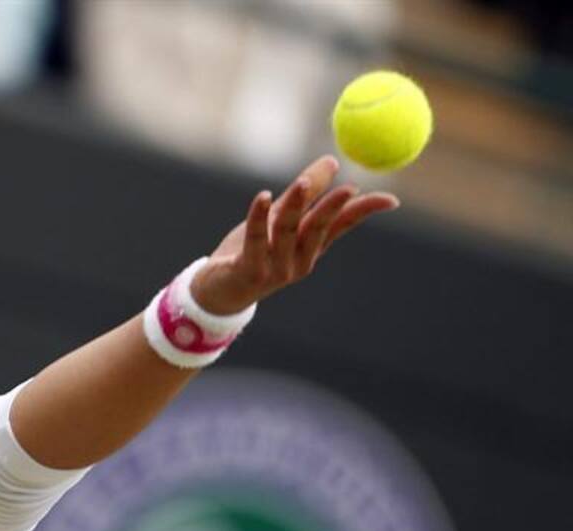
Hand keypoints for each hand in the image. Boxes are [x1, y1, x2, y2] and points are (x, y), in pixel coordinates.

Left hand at [190, 154, 399, 315]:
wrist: (216, 292)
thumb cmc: (250, 253)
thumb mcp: (278, 219)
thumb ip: (304, 194)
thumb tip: (333, 161)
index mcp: (310, 248)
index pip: (342, 226)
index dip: (364, 212)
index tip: (391, 200)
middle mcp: (298, 261)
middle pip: (318, 229)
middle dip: (332, 208)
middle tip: (348, 187)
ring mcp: (275, 270)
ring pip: (287, 232)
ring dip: (295, 206)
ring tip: (300, 182)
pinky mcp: (249, 272)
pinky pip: (255, 241)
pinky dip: (257, 218)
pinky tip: (261, 197)